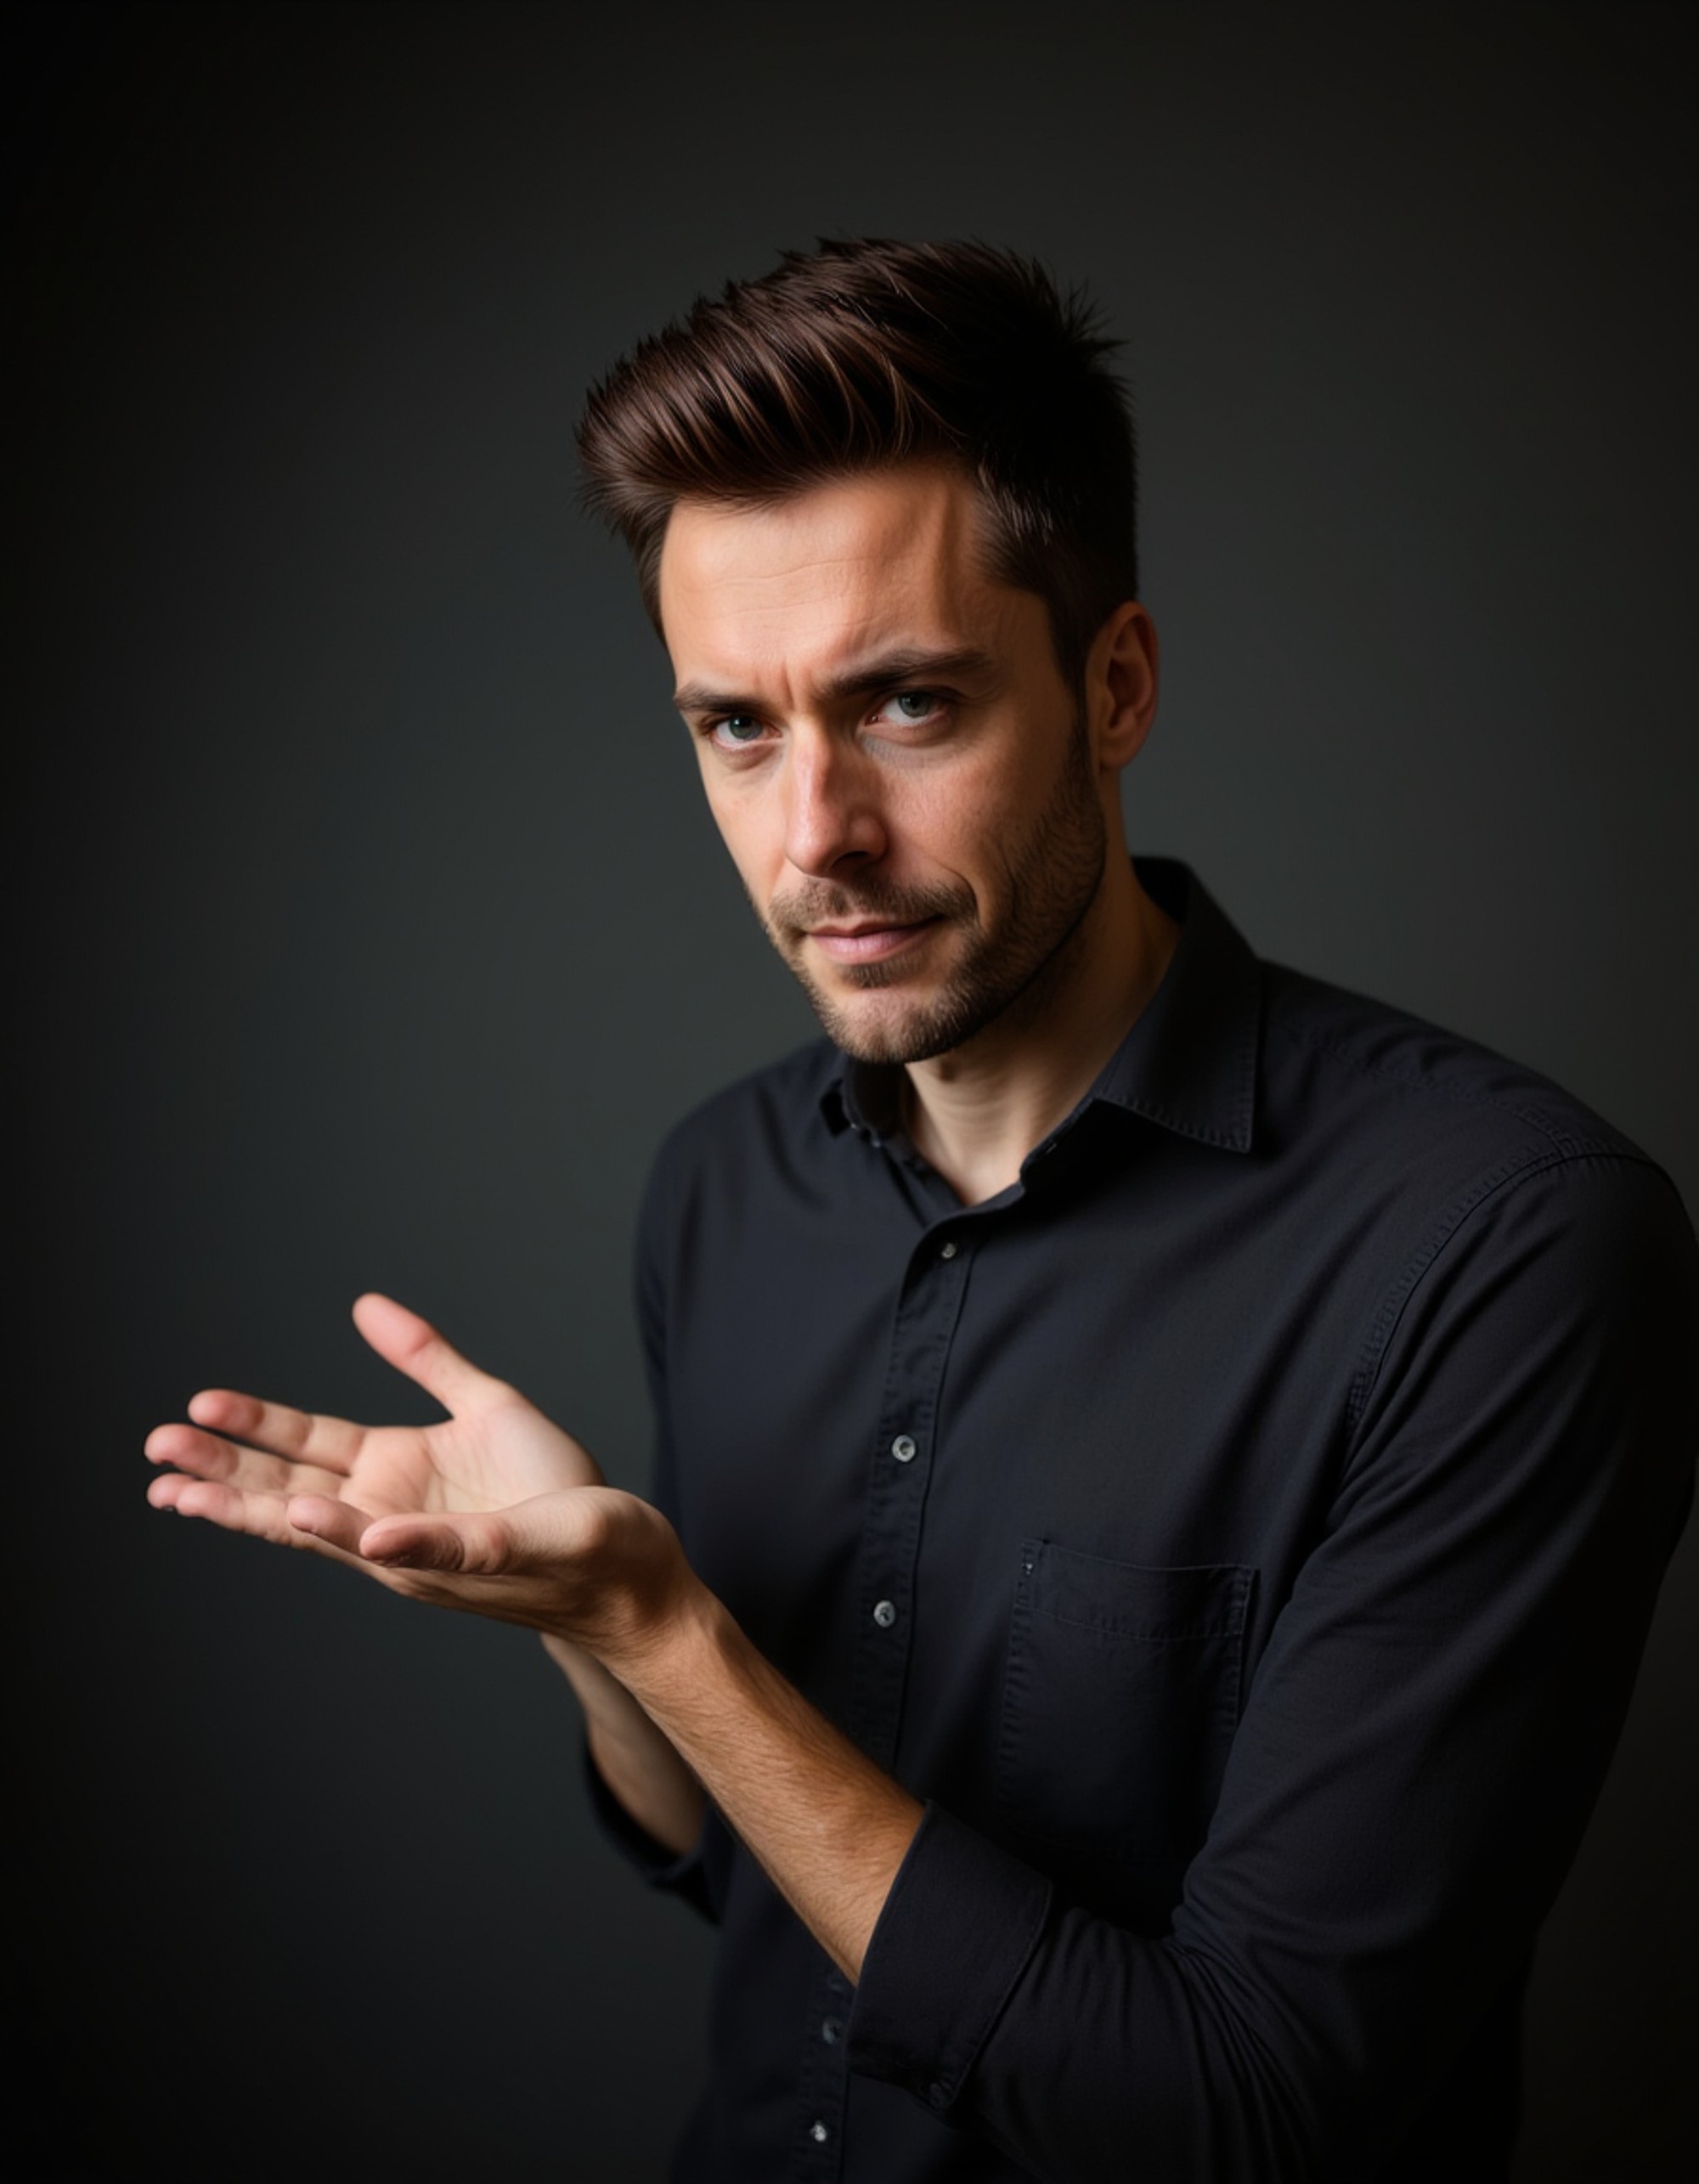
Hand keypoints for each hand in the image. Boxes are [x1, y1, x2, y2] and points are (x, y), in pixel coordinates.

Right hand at [145, 1293, 694, 1658]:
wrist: (623, 1558)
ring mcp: (426, 1547)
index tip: (193, 1408)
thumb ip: (428, 1358)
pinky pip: (433, 1548)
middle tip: (155, 1454)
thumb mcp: (487, 1404)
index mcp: (391, 1472)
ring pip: (336, 1532)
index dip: (247, 1430)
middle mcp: (390, 1517)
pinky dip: (393, 1543)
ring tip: (196, 1497)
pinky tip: (358, 1535)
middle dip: (220, 1477)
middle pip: (290, 1494)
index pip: (303, 1449)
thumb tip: (364, 1306)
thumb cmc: (557, 1490)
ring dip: (271, 1514)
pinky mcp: (484, 1555)